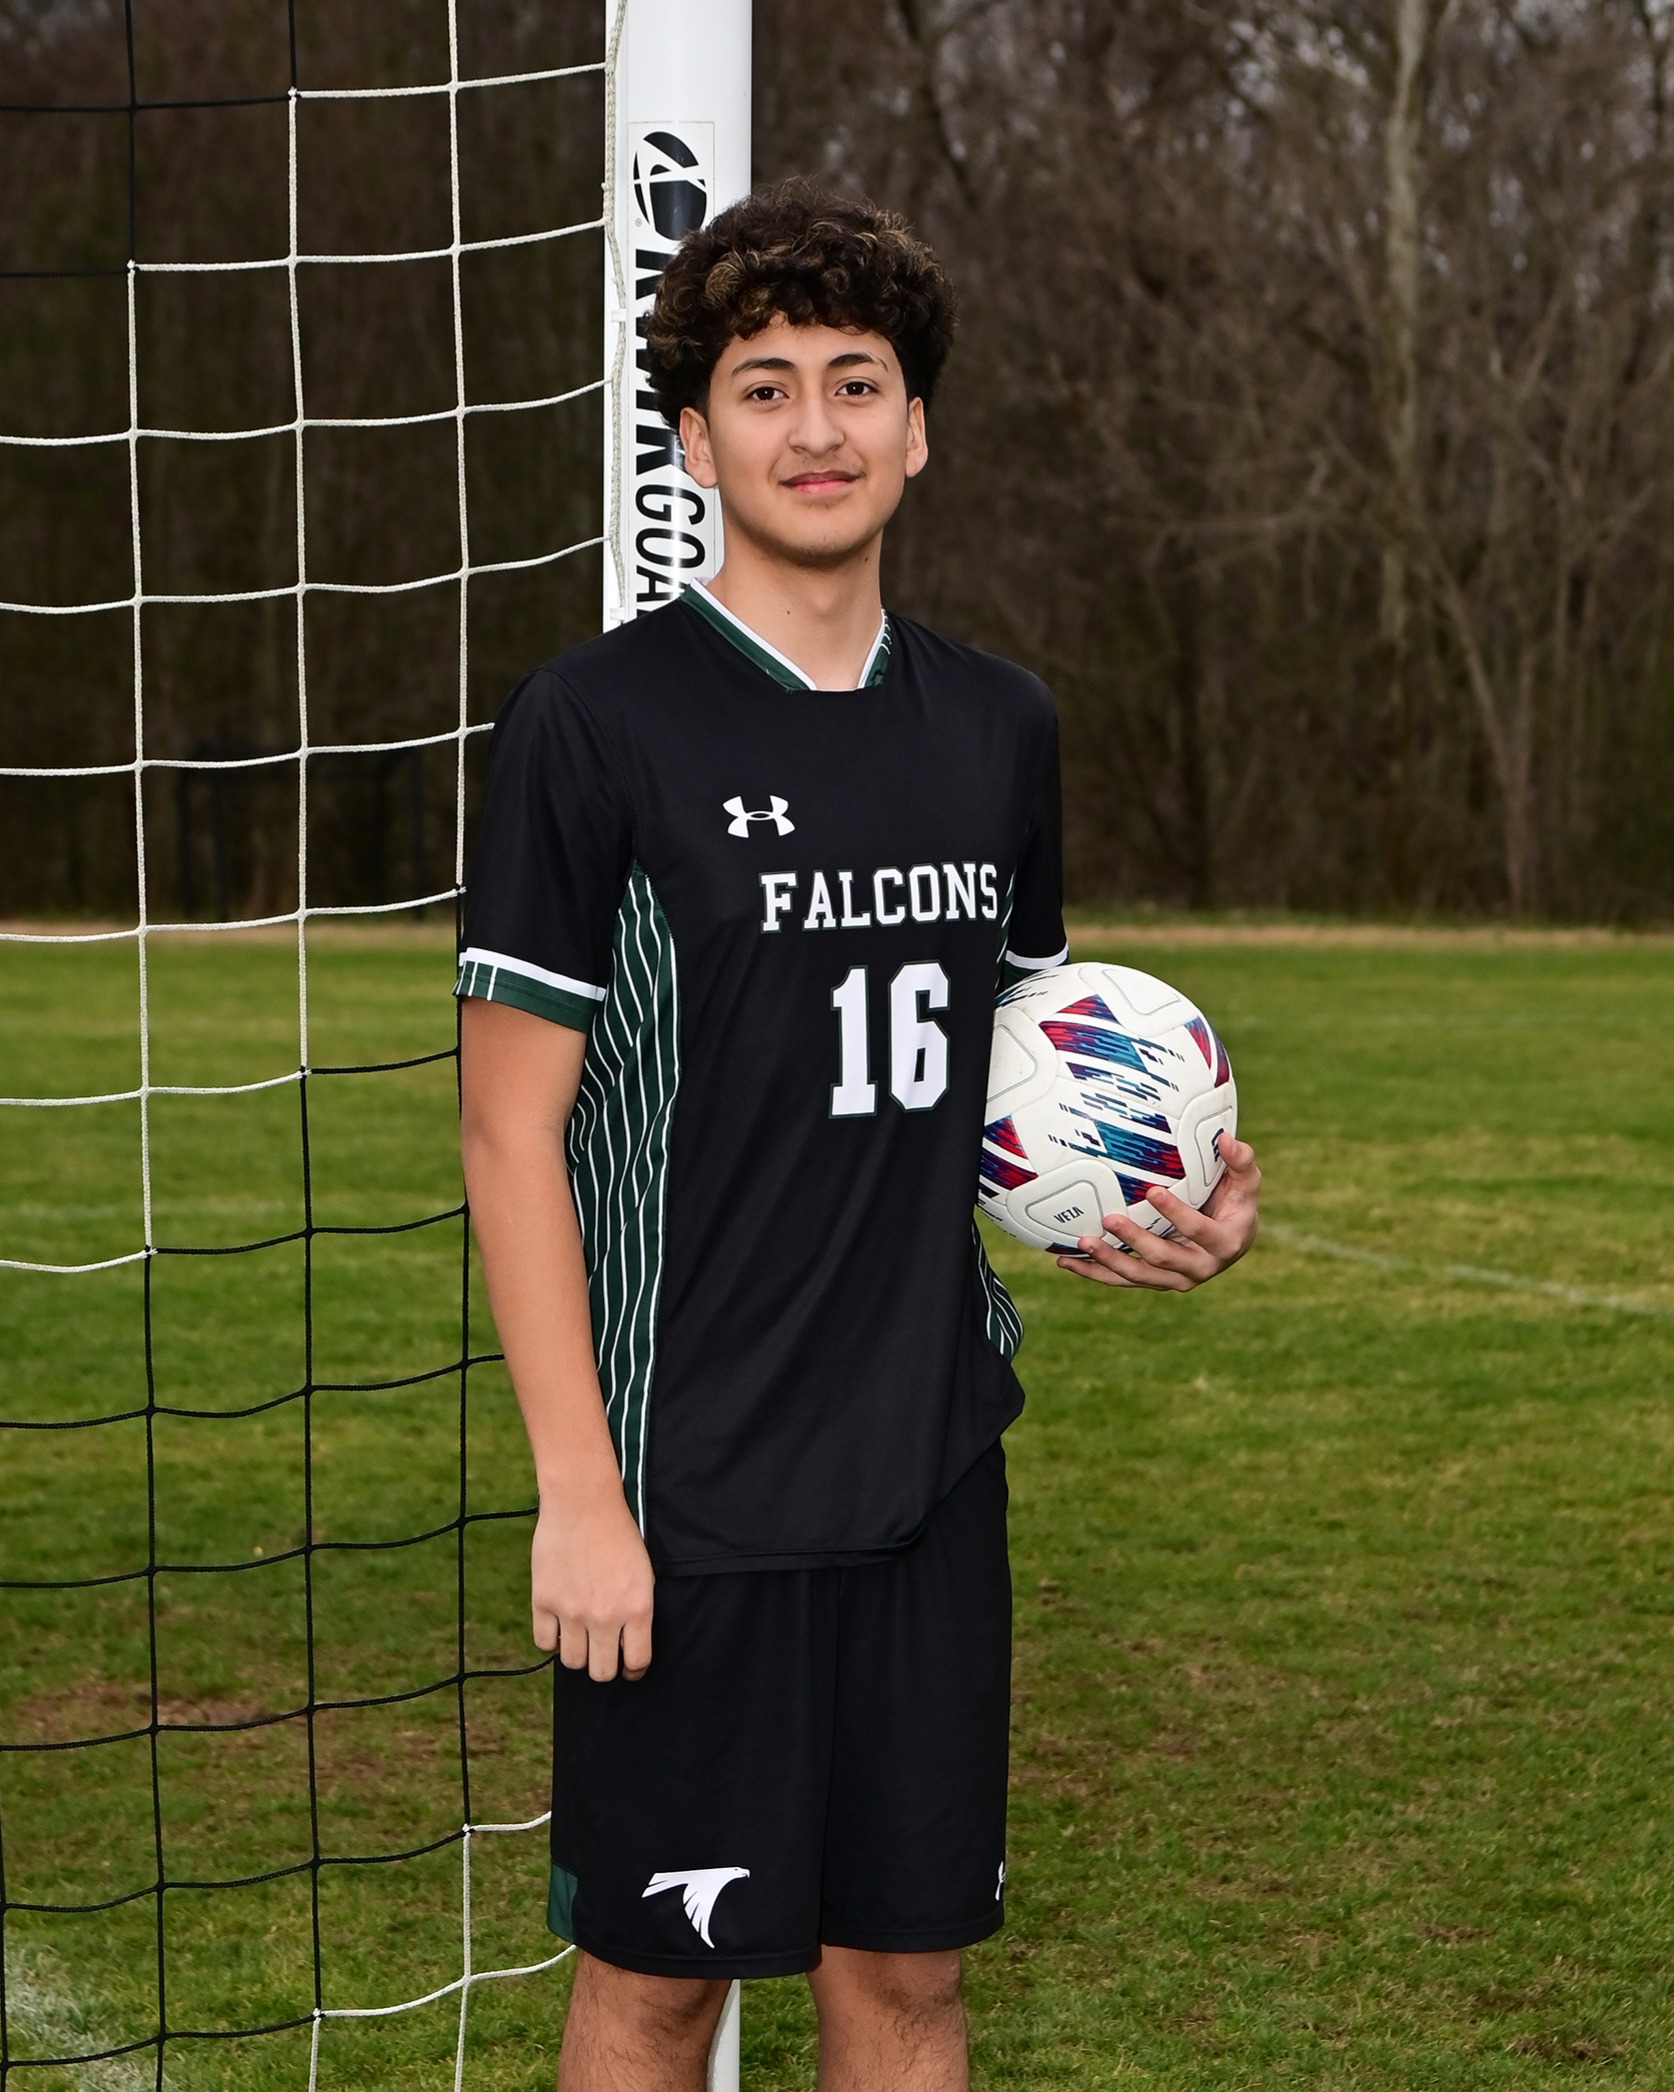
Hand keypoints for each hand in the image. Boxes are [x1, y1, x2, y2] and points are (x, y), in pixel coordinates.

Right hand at [531, 1485, 654, 1680]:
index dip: (633, 1670)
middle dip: (604, 1666)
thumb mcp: (643, 1573)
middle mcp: (605, 1616)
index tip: (628, 1667)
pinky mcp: (544, 1601)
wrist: (584, 1503)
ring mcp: (572, 1611)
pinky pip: (545, 1642)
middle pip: (601, 1672)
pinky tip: (559, 1627)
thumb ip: (636, 1611)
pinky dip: (552, 1640)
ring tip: (580, 1638)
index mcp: (637, 1608)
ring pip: (573, 1662)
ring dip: (578, 1654)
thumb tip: (627, 1644)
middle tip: (602, 1654)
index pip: (636, 1662)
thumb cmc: (619, 1534)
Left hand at [1055, 1133, 1260, 1291]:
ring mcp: (1175, 1279)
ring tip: (1081, 1242)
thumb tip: (1226, 1138)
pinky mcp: (1154, 1280)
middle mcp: (1199, 1268)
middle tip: (1109, 1218)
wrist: (1231, 1238)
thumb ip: (1241, 1161)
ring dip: (1108, 1261)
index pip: (1199, 1230)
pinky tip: (1066, 1260)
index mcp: (1224, 1244)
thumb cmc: (1236, 1202)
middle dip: (1135, 1239)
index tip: (1152, 1191)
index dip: (1176, 1214)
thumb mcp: (1246, 1182)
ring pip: (1138, 1275)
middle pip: (1163, 1259)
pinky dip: (1094, 1272)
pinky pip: (1122, 1279)